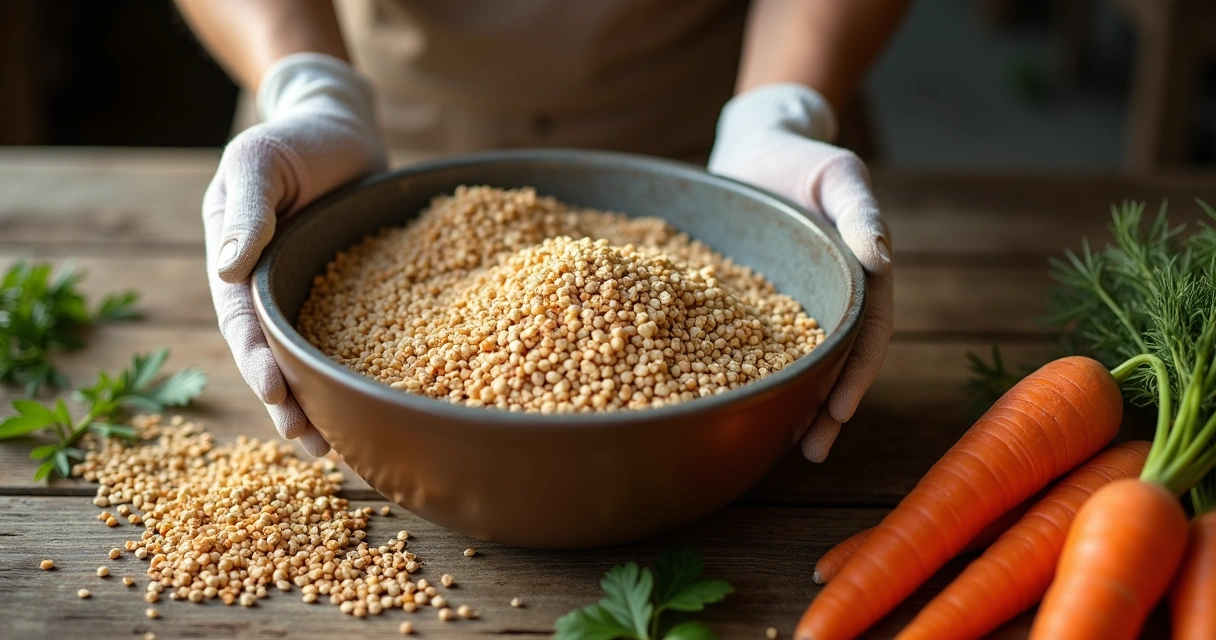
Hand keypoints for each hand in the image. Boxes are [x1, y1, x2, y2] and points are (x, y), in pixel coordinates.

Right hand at [203, 53, 385, 455]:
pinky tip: (384, 400)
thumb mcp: (259, 163)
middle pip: (277, 358)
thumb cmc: (291, 139)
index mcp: (239, 269)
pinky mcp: (352, 294)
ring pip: (315, 358)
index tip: (277, 396)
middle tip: (313, 446)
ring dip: (323, 402)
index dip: (259, 363)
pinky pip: (356, 337)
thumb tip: (226, 268)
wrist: (337, 125)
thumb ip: (246, 211)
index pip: (246, 325)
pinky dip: (362, 369)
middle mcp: (272, 291)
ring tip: (340, 448)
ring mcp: (312, 296)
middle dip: (291, 404)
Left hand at [708, 83, 892, 462]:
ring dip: (793, 403)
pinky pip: (750, 343)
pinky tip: (730, 399)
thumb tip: (883, 258)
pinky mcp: (752, 301)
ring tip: (778, 446)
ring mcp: (790, 304)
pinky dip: (747, 372)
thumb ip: (862, 213)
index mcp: (857, 278)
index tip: (839, 411)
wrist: (758, 146)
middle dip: (827, 409)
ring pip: (796, 360)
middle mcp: (827, 298)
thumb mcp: (840, 175)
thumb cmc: (805, 157)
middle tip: (811, 451)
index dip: (855, 376)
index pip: (866, 337)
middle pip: (834, 362)